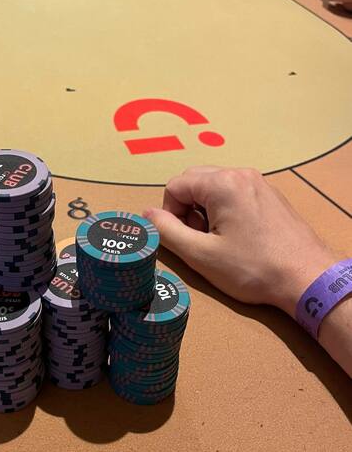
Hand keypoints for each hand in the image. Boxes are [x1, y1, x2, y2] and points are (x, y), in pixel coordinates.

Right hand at [144, 167, 336, 316]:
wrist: (306, 277)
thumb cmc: (252, 268)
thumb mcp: (201, 255)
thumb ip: (167, 232)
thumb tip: (146, 215)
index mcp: (222, 184)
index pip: (175, 185)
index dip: (170, 213)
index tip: (184, 239)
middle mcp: (240, 174)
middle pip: (194, 181)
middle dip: (187, 210)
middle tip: (200, 240)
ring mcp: (258, 183)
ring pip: (214, 188)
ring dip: (205, 211)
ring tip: (219, 242)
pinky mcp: (269, 195)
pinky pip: (234, 194)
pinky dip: (225, 212)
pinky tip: (238, 239)